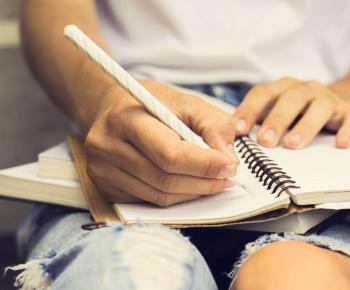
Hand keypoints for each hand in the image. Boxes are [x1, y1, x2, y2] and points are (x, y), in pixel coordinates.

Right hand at [85, 80, 238, 205]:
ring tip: (214, 181)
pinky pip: (150, 201)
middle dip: (204, 182)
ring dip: (194, 193)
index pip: (169, 154)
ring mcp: (101, 170)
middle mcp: (107, 146)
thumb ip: (213, 125)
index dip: (205, 164)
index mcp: (126, 119)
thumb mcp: (186, 102)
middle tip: (228, 177)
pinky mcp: (104, 188)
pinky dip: (176, 197)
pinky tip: (189, 184)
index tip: (230, 165)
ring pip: (159, 196)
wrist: (111, 108)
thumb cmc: (152, 104)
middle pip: (165, 179)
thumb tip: (229, 159)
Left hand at [234, 77, 349, 148]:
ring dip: (305, 125)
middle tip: (265, 141)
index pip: (263, 94)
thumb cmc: (302, 112)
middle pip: (290, 99)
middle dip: (276, 120)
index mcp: (283, 88)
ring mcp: (329, 99)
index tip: (238, 130)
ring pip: (319, 107)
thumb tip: (231, 141)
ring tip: (294, 145)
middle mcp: (305, 90)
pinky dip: (347, 130)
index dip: (249, 111)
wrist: (345, 102)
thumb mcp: (279, 111)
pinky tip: (341, 143)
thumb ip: (259, 122)